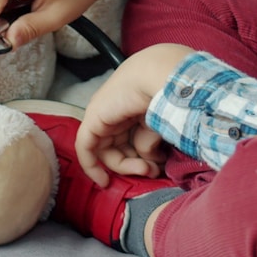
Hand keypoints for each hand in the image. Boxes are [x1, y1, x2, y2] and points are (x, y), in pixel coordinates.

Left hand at [76, 44, 193, 186]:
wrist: (162, 75)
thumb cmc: (170, 95)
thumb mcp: (162, 123)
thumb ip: (152, 141)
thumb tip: (151, 160)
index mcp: (133, 105)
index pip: (130, 138)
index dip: (139, 158)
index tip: (154, 172)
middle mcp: (116, 110)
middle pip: (119, 146)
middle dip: (136, 165)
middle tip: (153, 172)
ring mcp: (103, 113)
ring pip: (107, 150)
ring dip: (127, 168)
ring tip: (146, 169)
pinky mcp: (93, 119)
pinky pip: (86, 148)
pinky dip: (91, 166)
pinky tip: (104, 181)